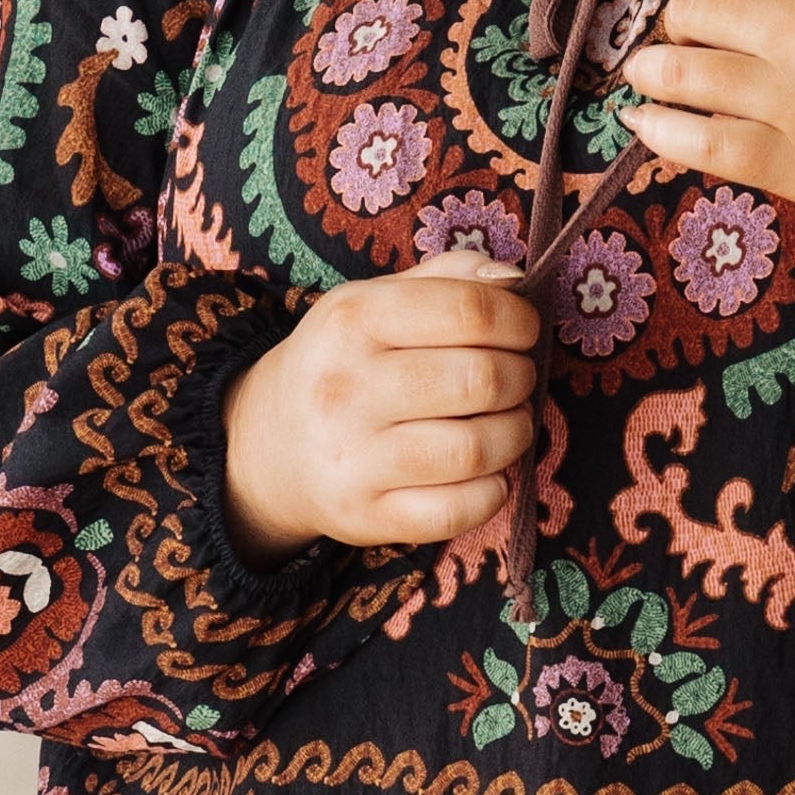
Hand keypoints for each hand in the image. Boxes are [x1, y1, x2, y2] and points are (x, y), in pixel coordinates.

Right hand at [221, 256, 539, 565]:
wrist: (270, 445)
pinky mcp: (365, 515)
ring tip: (510, 423)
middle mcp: (346, 387)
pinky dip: (493, 491)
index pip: (468, 310)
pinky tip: (487, 472)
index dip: (518, 320)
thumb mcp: (374, 303)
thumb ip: (446, 279)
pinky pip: (457, 510)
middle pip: (481, 379)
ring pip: (476, 448)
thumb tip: (514, 280)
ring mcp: (353, 458)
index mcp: (352, 320)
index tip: (524, 330)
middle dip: (521, 378)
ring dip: (516, 434)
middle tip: (517, 379)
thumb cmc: (344, 365)